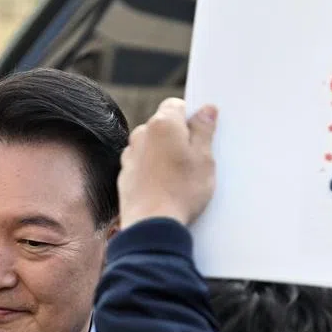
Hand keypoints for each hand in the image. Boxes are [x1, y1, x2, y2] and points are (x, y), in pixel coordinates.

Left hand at [119, 98, 217, 228]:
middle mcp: (141, 135)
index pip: (176, 105)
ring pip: (153, 147)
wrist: (152, 225)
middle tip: (196, 160)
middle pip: (163, 127)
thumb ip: (204, 130)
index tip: (202, 133)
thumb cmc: (181, 191)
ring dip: (165, 156)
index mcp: (162, 124)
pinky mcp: (125, 176)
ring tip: (181, 179)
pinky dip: (153, 172)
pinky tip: (166, 189)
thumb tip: (206, 110)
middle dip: (179, 138)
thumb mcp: (204, 158)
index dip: (191, 118)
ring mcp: (130, 156)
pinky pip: (143, 166)